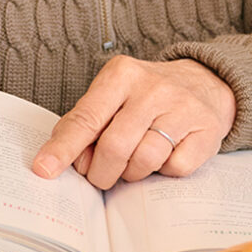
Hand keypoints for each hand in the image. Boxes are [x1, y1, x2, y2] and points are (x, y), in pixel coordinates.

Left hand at [33, 56, 236, 190]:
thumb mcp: (113, 97)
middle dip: (101, 173)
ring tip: (136, 161)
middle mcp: (153, 88)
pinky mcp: (207, 130)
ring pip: (145, 160)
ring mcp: (183, 108)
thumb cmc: (148, 97)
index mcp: (122, 75)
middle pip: (114, 147)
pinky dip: (165, 171)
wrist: (206, 82)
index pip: (86, 118)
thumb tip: (71, 162)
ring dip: (133, 173)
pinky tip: (167, 154)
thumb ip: (87, 125)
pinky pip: (175, 168)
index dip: (63, 148)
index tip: (43, 169)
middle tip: (101, 176)